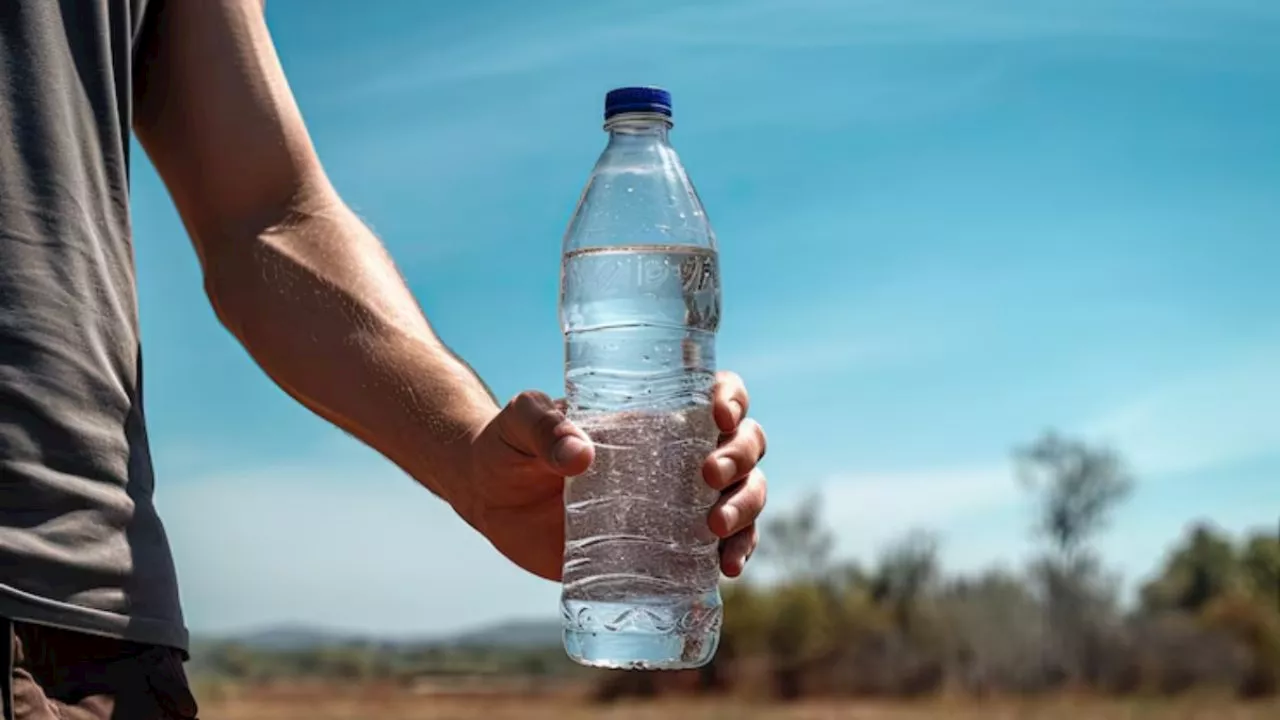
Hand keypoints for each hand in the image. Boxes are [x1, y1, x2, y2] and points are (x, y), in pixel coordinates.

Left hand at [460, 371, 767, 581]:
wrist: (489, 498)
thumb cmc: (507, 444)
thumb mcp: (519, 422)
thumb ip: (542, 426)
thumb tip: (579, 454)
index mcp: (654, 413)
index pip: (716, 395)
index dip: (732, 400)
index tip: (718, 416)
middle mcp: (678, 453)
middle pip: (744, 446)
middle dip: (739, 459)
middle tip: (709, 476)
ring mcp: (677, 502)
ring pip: (743, 495)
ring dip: (746, 509)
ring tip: (717, 529)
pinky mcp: (665, 546)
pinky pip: (720, 548)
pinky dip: (735, 554)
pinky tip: (726, 569)